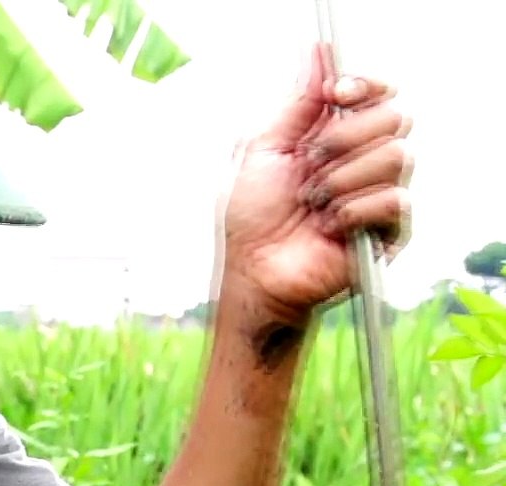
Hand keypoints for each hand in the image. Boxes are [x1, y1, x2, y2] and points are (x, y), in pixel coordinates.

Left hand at [221, 42, 413, 326]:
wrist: (254, 269)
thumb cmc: (252, 216)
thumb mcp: (263, 148)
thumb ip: (297, 102)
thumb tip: (319, 54)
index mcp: (336, 135)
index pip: (377, 93)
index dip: (363, 85)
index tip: (334, 93)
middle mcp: (364, 159)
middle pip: (395, 117)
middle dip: (345, 138)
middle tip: (310, 165)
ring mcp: (380, 193)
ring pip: (396, 157)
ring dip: (341, 179)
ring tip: (314, 203)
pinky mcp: (390, 230)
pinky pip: (393, 200)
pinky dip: (352, 211)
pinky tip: (329, 227)